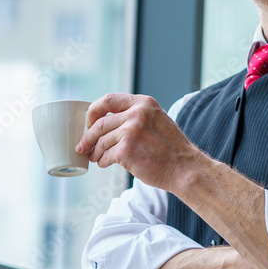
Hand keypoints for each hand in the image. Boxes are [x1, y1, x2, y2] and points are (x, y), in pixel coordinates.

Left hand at [75, 93, 204, 190]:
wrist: (184, 169)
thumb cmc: (171, 148)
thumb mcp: (157, 120)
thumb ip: (137, 116)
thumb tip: (109, 121)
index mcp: (143, 103)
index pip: (109, 100)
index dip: (94, 110)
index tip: (90, 121)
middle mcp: (137, 114)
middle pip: (100, 123)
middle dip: (88, 136)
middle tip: (83, 145)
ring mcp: (130, 132)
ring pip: (101, 141)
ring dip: (95, 151)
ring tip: (95, 157)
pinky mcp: (126, 151)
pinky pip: (105, 155)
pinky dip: (102, 160)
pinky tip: (104, 163)